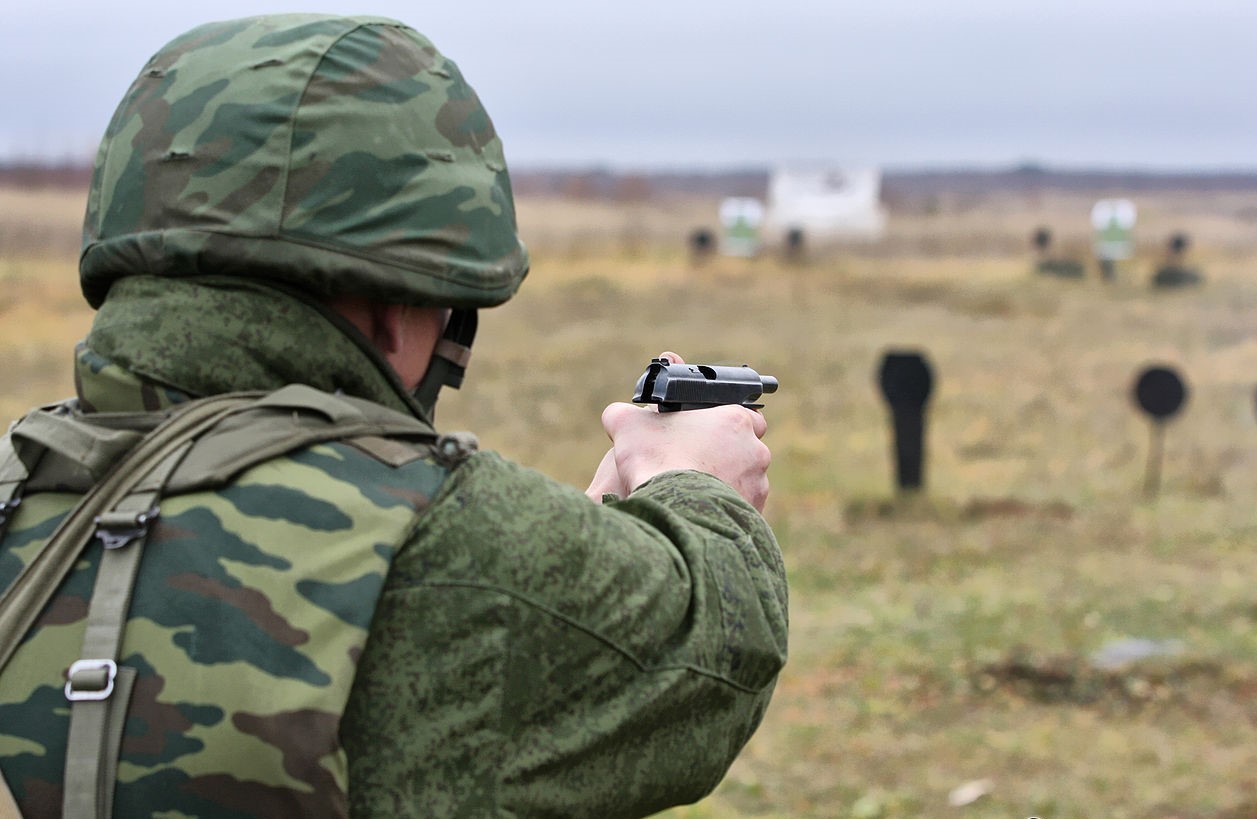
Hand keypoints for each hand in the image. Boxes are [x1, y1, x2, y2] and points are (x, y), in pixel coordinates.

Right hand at [585, 352, 770, 510]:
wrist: (671, 510)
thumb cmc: (654, 462)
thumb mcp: (628, 427)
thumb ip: (624, 414)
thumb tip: (616, 415)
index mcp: (735, 420)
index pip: (743, 413)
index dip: (723, 423)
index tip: (704, 433)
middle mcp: (755, 450)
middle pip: (744, 449)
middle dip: (724, 456)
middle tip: (696, 463)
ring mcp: (758, 484)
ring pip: (745, 480)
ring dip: (726, 483)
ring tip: (696, 491)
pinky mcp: (754, 513)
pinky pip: (742, 509)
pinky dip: (726, 510)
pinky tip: (702, 511)